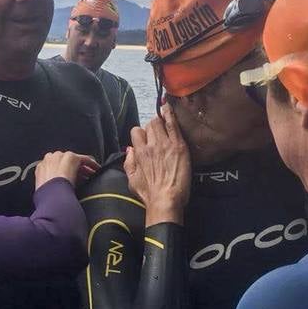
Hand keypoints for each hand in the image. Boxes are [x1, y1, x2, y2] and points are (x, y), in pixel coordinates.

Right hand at [35, 151, 99, 189]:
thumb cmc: (46, 196)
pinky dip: (92, 165)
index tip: (70, 181)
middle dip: (74, 170)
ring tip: (91, 176)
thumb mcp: (44, 191)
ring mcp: (60, 156)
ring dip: (84, 168)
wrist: (51, 193)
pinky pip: (85, 159)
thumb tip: (56, 194)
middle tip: (83, 178)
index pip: (55, 167)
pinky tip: (97, 170)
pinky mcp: (72, 157)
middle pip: (65, 162)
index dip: (64, 173)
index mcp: (41, 167)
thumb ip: (49, 187)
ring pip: (76, 161)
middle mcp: (50, 159)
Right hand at [126, 104, 191, 224]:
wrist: (166, 200)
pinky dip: (170, 114)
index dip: (141, 134)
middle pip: (149, 125)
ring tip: (165, 125)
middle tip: (159, 136)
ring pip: (159, 122)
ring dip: (161, 122)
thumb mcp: (131, 180)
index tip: (146, 140)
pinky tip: (169, 108)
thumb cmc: (149, 194)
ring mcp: (165, 144)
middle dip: (152, 128)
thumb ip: (128, 162)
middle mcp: (150, 145)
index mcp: (139, 153)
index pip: (136, 131)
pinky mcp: (179, 146)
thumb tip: (129, 149)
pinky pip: (173, 124)